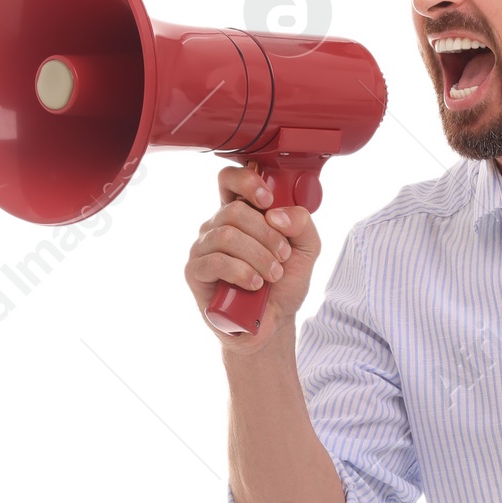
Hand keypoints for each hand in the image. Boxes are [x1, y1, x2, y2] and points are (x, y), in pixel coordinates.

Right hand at [184, 164, 321, 343]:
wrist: (273, 322)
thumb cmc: (283, 285)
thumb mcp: (306, 250)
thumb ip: (302, 224)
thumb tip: (277, 214)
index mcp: (241, 214)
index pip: (229, 180)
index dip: (246, 182)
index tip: (268, 199)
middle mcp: (218, 226)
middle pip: (234, 211)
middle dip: (266, 235)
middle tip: (282, 256)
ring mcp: (203, 248)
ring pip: (226, 235)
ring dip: (258, 256)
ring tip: (272, 275)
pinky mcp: (195, 272)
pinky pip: (215, 261)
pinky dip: (241, 272)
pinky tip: (254, 284)